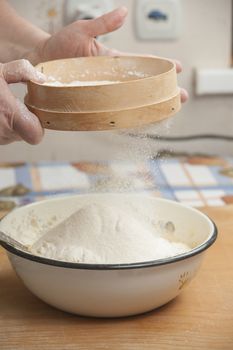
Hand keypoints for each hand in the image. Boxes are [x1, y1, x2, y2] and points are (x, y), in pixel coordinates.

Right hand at [0, 59, 44, 144]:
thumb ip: (22, 71)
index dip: (38, 125)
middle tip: (14, 105)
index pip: (36, 135)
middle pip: (26, 135)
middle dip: (23, 121)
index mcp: (9, 114)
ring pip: (12, 136)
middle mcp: (2, 132)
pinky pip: (0, 136)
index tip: (32, 111)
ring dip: (10, 123)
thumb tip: (42, 78)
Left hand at [28, 7, 187, 102]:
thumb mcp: (82, 30)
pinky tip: (138, 123)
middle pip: (141, 86)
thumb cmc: (58, 46)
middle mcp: (110, 79)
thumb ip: (103, 24)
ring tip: (166, 111)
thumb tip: (124, 12)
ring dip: (148, 107)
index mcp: (111, 61)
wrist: (38, 63)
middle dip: (162, 91)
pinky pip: (111, 112)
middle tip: (180, 96)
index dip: (159, 65)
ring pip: (129, 101)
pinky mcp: (91, 104)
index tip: (178, 67)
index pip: (140, 63)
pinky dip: (125, 118)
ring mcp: (102, 93)